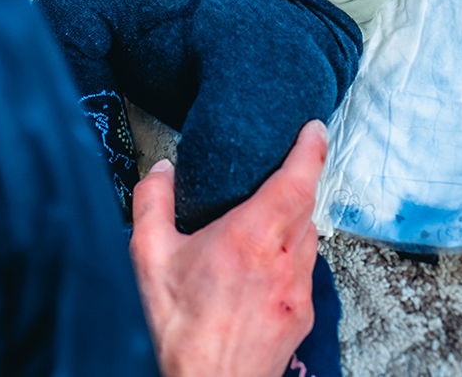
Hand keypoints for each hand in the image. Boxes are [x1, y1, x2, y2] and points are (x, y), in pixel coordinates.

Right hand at [130, 120, 326, 376]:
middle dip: (299, 180)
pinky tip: (265, 260)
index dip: (310, 149)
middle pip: (307, 206)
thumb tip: (162, 171)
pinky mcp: (300, 317)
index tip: (314, 128)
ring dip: (295, 218)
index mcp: (249, 239)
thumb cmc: (177, 331)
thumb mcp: (147, 258)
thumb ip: (152, 204)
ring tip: (271, 211)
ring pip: (309, 239)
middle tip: (285, 161)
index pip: (296, 181)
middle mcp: (282, 262)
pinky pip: (304, 270)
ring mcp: (296, 292)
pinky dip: (291, 253)